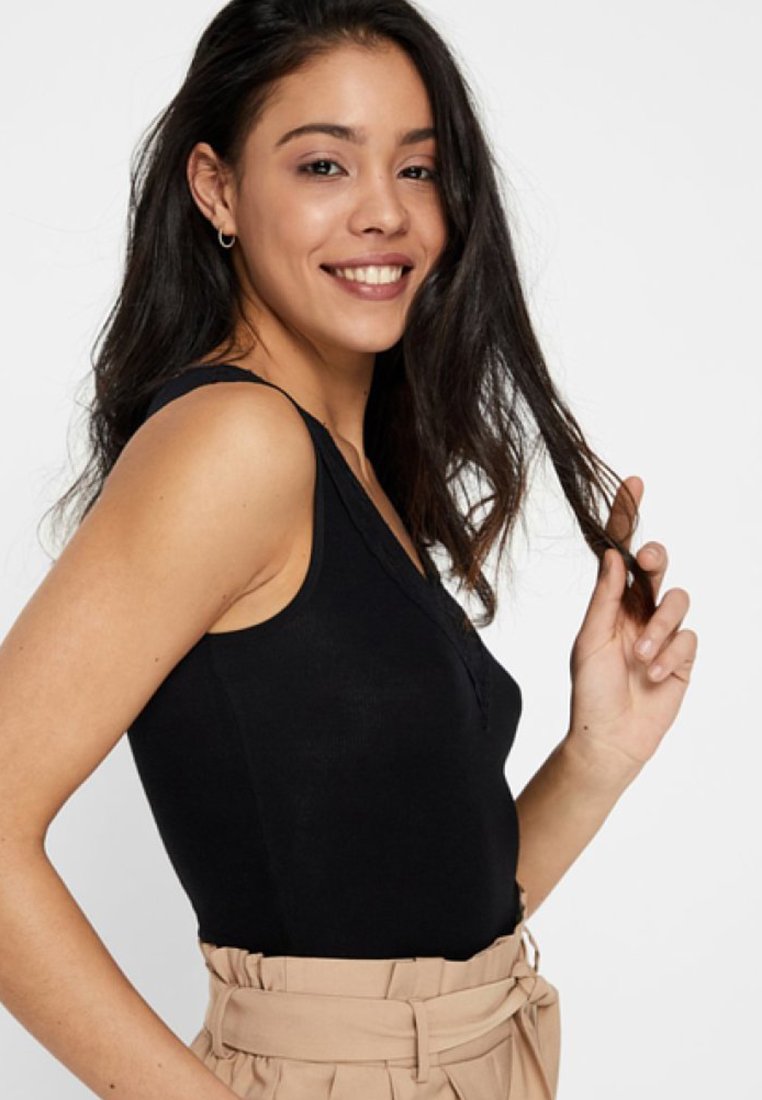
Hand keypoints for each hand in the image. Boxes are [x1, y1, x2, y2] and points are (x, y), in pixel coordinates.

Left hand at [567, 475, 697, 783]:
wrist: (609, 738)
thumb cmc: (590, 691)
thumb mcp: (589, 641)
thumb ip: (605, 598)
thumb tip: (612, 555)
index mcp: (610, 602)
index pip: (620, 552)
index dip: (627, 518)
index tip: (633, 483)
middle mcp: (637, 611)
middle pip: (656, 566)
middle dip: (654, 559)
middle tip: (647, 561)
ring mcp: (662, 633)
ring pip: (677, 600)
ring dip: (659, 627)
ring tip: (639, 657)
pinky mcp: (682, 657)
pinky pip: (689, 637)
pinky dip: (669, 654)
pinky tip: (651, 675)